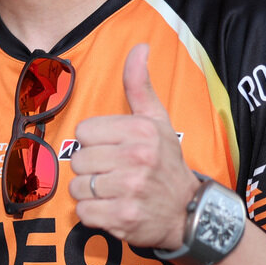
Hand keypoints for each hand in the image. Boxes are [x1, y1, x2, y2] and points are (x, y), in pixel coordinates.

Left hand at [68, 45, 197, 249]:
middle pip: (78, 159)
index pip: (83, 131)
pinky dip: (93, 214)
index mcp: (142, 131)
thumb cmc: (166, 163)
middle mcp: (137, 158)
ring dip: (90, 192)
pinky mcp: (123, 217)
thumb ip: (139, 85)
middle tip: (114, 173)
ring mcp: (131, 189)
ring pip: (77, 186)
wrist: (189, 212)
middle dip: (91, 168)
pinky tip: (113, 208)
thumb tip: (139, 47)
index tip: (114, 150)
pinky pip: (83, 212)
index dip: (95, 142)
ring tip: (114, 191)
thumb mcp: (157, 120)